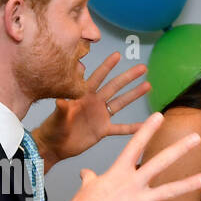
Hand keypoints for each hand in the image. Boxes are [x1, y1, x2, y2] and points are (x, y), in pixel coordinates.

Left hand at [32, 52, 149, 168]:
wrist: (55, 146)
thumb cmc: (52, 129)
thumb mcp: (57, 118)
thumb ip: (62, 109)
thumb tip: (60, 100)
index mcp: (83, 96)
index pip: (97, 78)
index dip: (107, 67)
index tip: (117, 55)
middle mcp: (94, 103)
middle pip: (114, 87)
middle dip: (128, 77)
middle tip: (142, 68)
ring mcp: (100, 116)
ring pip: (121, 103)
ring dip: (134, 95)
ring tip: (148, 85)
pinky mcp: (103, 130)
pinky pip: (121, 128)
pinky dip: (133, 128)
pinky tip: (145, 125)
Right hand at [65, 112, 200, 200]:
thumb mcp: (87, 187)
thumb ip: (90, 178)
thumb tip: (86, 173)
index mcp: (119, 172)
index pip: (135, 145)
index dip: (148, 129)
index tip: (160, 116)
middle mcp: (133, 183)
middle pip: (160, 162)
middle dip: (180, 149)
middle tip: (196, 138)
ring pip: (169, 190)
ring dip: (189, 184)